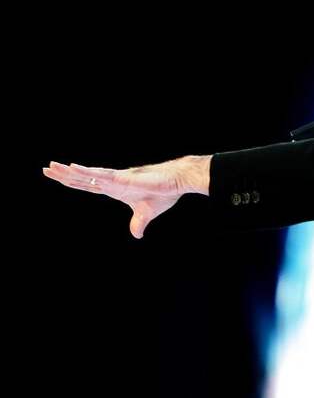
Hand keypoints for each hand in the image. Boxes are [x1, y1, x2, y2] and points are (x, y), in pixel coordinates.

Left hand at [42, 155, 210, 238]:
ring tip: (52, 167)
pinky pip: (101, 175)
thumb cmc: (165, 192)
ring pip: (87, 175)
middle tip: (46, 169)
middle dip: (64, 175)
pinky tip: (72, 168)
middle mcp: (112, 182)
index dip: (73, 182)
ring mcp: (116, 178)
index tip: (59, 177)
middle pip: (83, 178)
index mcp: (116, 189)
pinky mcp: (123, 178)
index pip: (89, 185)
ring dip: (69, 172)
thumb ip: (138, 223)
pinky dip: (85, 172)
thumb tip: (137, 235)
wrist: (178, 182)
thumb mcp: (147, 213)